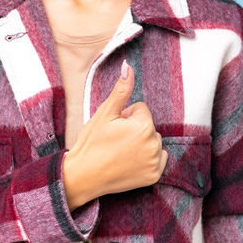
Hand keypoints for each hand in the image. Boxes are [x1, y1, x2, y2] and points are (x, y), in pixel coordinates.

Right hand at [63, 60, 166, 209]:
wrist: (83, 175)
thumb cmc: (91, 142)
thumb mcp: (105, 113)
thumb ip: (121, 89)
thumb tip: (128, 66)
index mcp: (144, 126)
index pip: (141, 110)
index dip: (124, 117)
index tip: (113, 128)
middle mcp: (154, 144)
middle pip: (148, 126)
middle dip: (134, 129)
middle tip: (114, 140)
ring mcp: (155, 162)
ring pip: (152, 141)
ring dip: (141, 143)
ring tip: (120, 151)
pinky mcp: (153, 176)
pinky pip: (158, 159)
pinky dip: (148, 160)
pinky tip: (130, 162)